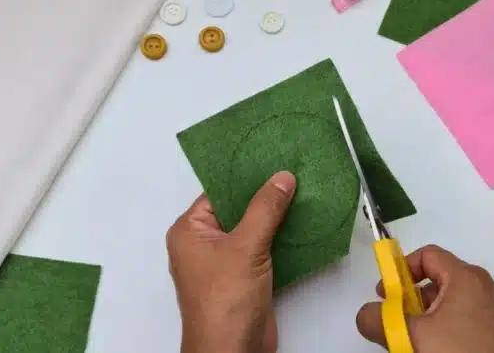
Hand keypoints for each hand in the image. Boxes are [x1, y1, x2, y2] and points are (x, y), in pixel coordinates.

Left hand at [166, 171, 296, 352]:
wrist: (233, 351)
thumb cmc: (225, 301)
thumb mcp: (245, 246)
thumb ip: (265, 209)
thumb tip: (282, 178)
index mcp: (190, 232)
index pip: (219, 193)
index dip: (245, 177)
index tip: (272, 159)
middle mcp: (203, 244)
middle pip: (237, 210)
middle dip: (264, 197)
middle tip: (294, 174)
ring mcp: (224, 263)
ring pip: (252, 230)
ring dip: (275, 218)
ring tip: (303, 193)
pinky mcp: (244, 278)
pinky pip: (262, 249)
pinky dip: (280, 239)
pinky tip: (302, 224)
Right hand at [356, 245, 493, 351]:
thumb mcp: (410, 336)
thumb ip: (379, 319)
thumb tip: (366, 314)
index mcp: (467, 279)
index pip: (429, 255)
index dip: (402, 269)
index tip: (386, 294)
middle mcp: (489, 289)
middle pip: (443, 281)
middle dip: (415, 300)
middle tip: (399, 322)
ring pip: (458, 305)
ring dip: (433, 319)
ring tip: (420, 343)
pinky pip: (474, 323)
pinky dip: (454, 331)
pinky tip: (444, 352)